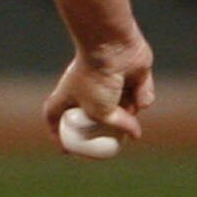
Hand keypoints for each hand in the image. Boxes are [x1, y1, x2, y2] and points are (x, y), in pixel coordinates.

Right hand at [43, 38, 153, 152]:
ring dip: (129, 108)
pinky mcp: (132, 73)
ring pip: (124, 106)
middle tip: (118, 139)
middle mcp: (88, 87)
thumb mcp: (100, 113)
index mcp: (69, 94)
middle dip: (108, 127)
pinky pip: (141, 93)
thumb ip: (116, 127)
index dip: (56, 133)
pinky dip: (142, 91)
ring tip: (126, 97)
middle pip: (95, 114)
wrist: (114, 48)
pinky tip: (137, 80)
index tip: (65, 149)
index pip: (54, 115)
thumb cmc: (97, 79)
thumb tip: (135, 134)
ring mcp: (110, 80)